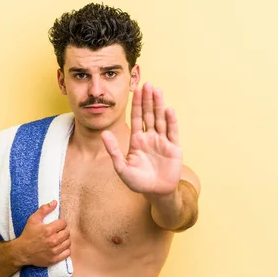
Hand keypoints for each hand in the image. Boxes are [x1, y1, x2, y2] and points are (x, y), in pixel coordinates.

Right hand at [16, 200, 70, 266]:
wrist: (22, 251)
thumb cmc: (27, 235)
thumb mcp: (33, 219)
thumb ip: (44, 209)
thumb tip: (55, 202)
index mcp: (48, 230)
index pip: (63, 223)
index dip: (60, 223)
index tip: (57, 225)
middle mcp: (53, 241)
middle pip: (67, 232)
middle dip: (63, 230)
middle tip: (58, 231)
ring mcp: (54, 251)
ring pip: (68, 242)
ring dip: (65, 239)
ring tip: (59, 238)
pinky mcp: (54, 259)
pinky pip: (67, 253)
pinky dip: (66, 249)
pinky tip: (60, 247)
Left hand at [101, 82, 181, 197]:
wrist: (156, 193)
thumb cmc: (138, 182)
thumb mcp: (122, 167)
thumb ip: (113, 150)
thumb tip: (104, 133)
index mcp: (137, 140)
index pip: (136, 118)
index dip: (136, 104)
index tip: (137, 90)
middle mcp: (150, 138)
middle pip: (148, 114)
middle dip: (148, 100)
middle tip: (148, 84)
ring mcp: (162, 142)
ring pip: (160, 119)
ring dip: (159, 105)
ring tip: (158, 90)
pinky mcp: (173, 148)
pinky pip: (172, 132)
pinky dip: (171, 121)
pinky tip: (169, 109)